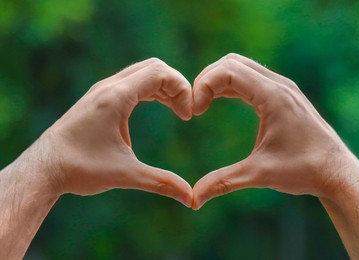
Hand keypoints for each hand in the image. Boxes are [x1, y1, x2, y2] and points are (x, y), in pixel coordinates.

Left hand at [38, 58, 192, 205]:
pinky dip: (150, 90)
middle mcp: (109, 87)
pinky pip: (132, 83)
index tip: (188, 116)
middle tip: (185, 111)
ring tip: (177, 110)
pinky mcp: (99, 98)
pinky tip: (158, 106)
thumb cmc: (81, 169)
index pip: (160, 73)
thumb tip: (190, 198)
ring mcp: (102, 90)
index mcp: (116, 97)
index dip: (182, 90)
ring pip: (142, 72)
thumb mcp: (126, 174)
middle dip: (176, 85)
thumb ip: (161, 183)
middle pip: (154, 67)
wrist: (45, 168)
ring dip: (164, 87)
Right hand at [192, 53, 358, 208]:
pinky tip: (218, 101)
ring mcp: (282, 88)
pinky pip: (250, 78)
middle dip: (207, 79)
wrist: (337, 172)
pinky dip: (230, 85)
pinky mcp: (282, 95)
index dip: (204, 86)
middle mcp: (278, 85)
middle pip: (231, 62)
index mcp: (274, 97)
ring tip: (202, 104)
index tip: (194, 112)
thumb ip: (224, 182)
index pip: (228, 71)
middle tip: (195, 105)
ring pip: (240, 67)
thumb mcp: (260, 174)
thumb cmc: (304, 171)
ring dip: (217, 80)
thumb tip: (194, 200)